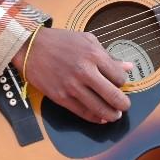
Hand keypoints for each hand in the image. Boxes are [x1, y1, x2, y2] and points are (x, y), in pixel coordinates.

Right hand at [16, 27, 132, 124]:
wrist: (30, 47)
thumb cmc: (60, 41)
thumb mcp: (87, 40)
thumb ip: (109, 55)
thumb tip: (128, 67)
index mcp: (94, 55)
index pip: (119, 77)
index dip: (123, 83)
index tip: (120, 84)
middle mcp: (85, 71)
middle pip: (113, 96)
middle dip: (123, 104)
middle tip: (125, 106)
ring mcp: (72, 86)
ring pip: (100, 108)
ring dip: (112, 114)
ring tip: (115, 115)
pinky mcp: (61, 97)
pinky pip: (83, 113)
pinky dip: (95, 118)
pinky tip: (100, 118)